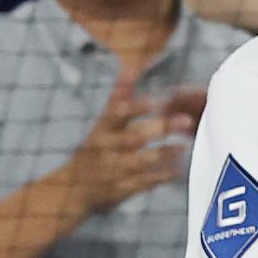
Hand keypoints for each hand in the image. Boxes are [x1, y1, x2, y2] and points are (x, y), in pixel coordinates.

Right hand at [64, 76, 200, 213]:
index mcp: (102, 130)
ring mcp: (113, 171)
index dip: (136, 108)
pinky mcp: (121, 189)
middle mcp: (106, 149)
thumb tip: (131, 66)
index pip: (117, 114)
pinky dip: (161, 176)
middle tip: (186, 121)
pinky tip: (177, 169)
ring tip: (183, 146)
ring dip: (164, 154)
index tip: (155, 101)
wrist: (71, 190)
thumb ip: (119, 96)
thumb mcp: (102, 123)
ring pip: (140, 161)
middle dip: (160, 129)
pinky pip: (143, 183)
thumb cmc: (94, 150)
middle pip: (133, 138)